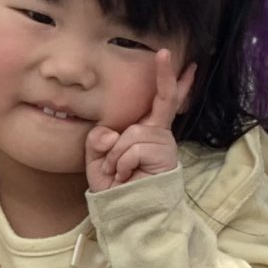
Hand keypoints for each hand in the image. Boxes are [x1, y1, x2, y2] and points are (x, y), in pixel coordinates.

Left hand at [87, 46, 193, 192]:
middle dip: (166, 75)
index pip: (157, 101)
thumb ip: (99, 141)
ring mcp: (163, 143)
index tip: (168, 56)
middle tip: (165, 52)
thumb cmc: (117, 188)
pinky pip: (131, 148)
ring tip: (120, 173)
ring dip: (116, 157)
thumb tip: (111, 133)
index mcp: (145, 132)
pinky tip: (127, 176)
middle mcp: (158, 133)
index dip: (167, 79)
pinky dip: (122, 163)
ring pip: (130, 134)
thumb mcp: (98, 162)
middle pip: (164, 99)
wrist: (130, 214)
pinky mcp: (163, 154)